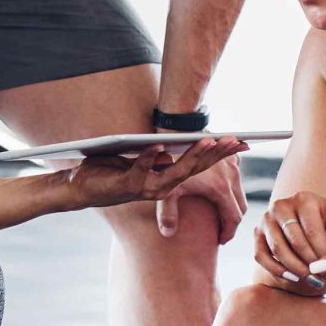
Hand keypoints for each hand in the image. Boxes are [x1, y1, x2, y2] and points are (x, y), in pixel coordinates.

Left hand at [65, 137, 248, 215]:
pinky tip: (158, 146)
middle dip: (218, 152)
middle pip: (199, 168)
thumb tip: (196, 142)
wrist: (83, 188)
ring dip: (193, 155)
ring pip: (177, 172)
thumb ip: (168, 157)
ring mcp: (147, 188)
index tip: (242, 140)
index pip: (205, 167)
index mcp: (171, 182)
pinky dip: (149, 157)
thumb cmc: (113, 174)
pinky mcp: (127, 184)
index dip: (224, 155)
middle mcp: (164, 187)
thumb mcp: (146, 164)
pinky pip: (141, 170)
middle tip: (235, 138)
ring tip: (207, 140)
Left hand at [156, 145, 248, 244]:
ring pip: (240, 192)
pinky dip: (233, 188)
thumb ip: (167, 214)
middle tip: (220, 232)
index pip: (233, 219)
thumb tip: (168, 235)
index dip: (227, 233)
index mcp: (220, 189)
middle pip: (240, 208)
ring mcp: (233, 166)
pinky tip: (222, 192)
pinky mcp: (230, 156)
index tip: (219, 242)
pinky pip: (237, 176)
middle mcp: (232, 177)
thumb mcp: (166, 189)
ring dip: (233, 205)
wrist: (180, 132)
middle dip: (231, 222)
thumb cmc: (172, 161)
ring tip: (220, 214)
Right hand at [253, 190, 325, 296]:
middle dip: (311, 264)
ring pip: (278, 249)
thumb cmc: (325, 225)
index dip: (323, 255)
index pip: (312, 231)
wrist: (306, 221)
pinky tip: (294, 277)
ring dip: (296, 268)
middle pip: (295, 241)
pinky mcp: (257, 233)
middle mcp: (281, 206)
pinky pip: (261, 256)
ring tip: (311, 280)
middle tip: (323, 279)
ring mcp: (266, 219)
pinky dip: (276, 269)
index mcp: (304, 199)